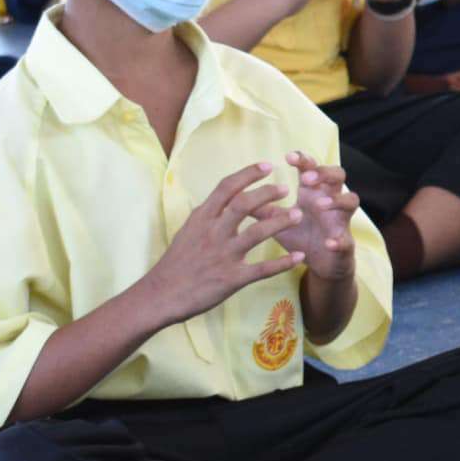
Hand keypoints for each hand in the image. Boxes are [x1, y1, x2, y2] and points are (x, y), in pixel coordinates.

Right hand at [138, 162, 305, 325]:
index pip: (226, 187)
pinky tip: (299, 257)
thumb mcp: (188, 231)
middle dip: (268, 193)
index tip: (267, 165)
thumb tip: (222, 198)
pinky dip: (283, 263)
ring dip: (281, 222)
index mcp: (202, 218)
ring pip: (257, 232)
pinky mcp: (231, 278)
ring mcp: (223, 255)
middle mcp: (213, 232)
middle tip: (287, 189)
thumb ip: (207, 214)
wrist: (160, 295)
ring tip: (299, 215)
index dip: (248, 174)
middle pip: (244, 204)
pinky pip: (262, 269)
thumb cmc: (176, 263)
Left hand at [269, 152, 358, 285]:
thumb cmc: (300, 236)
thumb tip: (234, 196)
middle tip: (306, 178)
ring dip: (337, 200)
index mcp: (313, 192)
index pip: (312, 168)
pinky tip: (329, 242)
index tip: (288, 157)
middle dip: (324, 173)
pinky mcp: (344, 244)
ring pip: (351, 200)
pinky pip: (346, 239)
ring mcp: (340, 221)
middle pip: (338, 175)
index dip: (304, 159)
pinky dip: (339, 240)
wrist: (320, 264)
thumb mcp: (277, 222)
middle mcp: (331, 201)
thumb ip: (261, 209)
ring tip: (320, 204)